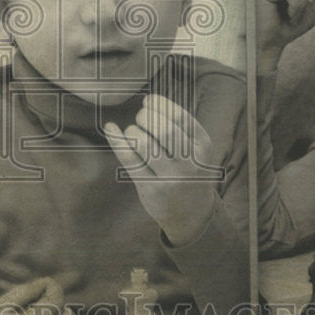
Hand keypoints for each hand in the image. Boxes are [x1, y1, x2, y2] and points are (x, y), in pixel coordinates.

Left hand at [104, 94, 219, 247]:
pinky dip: (117, 140)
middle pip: (163, 130)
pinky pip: (130, 159)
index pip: (180, 118)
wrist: (193, 214)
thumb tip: (150, 101)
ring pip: (145, 144)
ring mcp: (170, 178)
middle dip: (147, 117)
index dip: (161, 104)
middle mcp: (189, 163)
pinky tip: (111, 128)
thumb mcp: (196, 150)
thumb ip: (180, 127)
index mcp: (203, 148)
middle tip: (141, 116)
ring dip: (134, 131)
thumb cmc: (190, 171)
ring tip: (134, 131)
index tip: (149, 100)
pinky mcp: (151, 188)